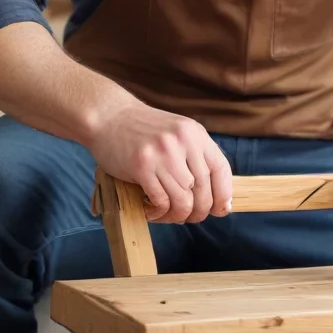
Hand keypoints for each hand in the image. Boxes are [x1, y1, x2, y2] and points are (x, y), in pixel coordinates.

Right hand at [87, 95, 232, 225]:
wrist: (109, 116)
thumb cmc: (142, 130)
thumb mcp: (176, 133)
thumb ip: (194, 155)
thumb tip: (215, 193)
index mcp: (194, 133)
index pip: (220, 168)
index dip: (224, 193)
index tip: (221, 210)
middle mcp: (182, 141)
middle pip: (203, 189)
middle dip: (199, 211)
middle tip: (190, 217)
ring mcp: (162, 154)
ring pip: (183, 200)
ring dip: (178, 215)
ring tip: (168, 215)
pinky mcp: (142, 166)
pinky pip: (161, 201)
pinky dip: (159, 213)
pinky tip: (152, 211)